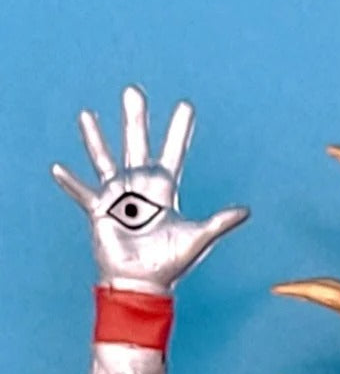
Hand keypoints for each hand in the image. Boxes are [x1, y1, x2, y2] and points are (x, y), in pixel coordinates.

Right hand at [51, 87, 248, 292]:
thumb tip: (247, 211)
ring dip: (96, 137)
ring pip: (105, 159)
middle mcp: (140, 187)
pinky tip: (58, 168)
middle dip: (136, 118)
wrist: (144, 283)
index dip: (179, 130)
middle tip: (134, 89)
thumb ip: (221, 222)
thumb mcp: (199, 237)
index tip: (185, 105)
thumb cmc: (170, 262)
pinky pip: (82, 193)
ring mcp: (118, 197)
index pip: (174, 152)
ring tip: (88, 114)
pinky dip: (70, 182)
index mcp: (164, 190)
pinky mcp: (99, 211)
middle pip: (137, 144)